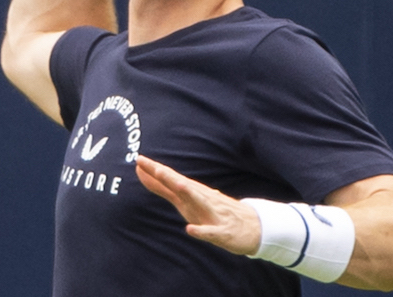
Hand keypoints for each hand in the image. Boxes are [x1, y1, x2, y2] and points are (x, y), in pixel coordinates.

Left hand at [135, 155, 260, 255]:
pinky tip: (190, 229)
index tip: (139, 159)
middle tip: (153, 166)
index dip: (155, 170)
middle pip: (183, 186)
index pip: (172, 179)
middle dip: (168, 177)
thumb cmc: (214, 211)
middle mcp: (202, 200)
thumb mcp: (187, 199)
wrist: (253, 227)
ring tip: (177, 185)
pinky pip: (210, 232)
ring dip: (189, 194)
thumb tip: (145, 174)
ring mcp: (213, 215)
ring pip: (200, 202)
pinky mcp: (223, 232)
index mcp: (193, 193)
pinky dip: (201, 231)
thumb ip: (165, 189)